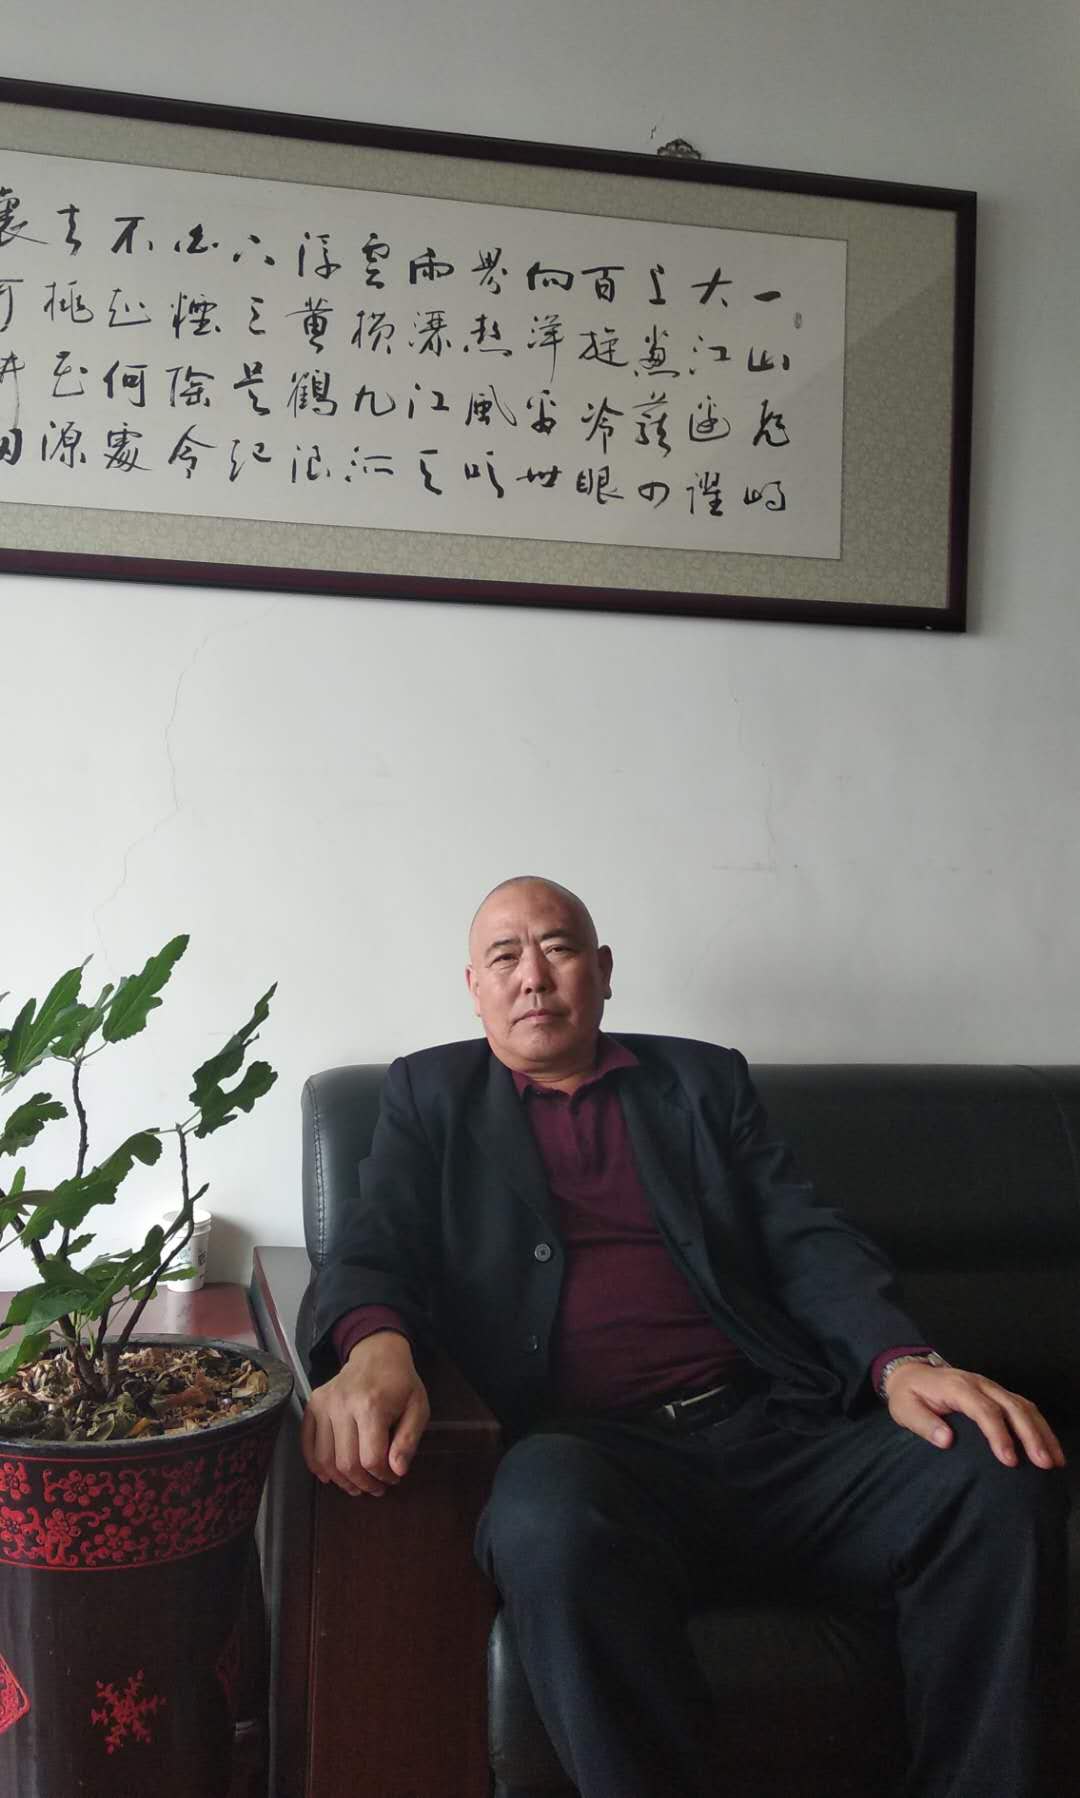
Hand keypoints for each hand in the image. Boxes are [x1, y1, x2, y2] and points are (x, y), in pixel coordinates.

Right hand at [300, 1330, 429, 1496]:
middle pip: (346, 1463)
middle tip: (376, 1488)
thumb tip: (397, 1471)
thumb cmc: (400, 1383)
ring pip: (325, 1459)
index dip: (382, 1477)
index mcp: (371, 1405)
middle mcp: (342, 1404)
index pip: (370, 1458)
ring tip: (357, 1485)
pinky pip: (308, 1444)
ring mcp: (324, 1404)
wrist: (376, 1353)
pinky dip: (317, 1465)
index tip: (392, 1479)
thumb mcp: (418, 1408)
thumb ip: (408, 1440)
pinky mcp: (313, 1404)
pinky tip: (330, 1475)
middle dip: (363, 1483)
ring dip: (341, 1480)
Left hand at [884, 1361, 1065, 1469]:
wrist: (911, 1372)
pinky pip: (1024, 1407)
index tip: (1009, 1460)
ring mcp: (991, 1387)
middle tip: (1043, 1463)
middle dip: (1030, 1435)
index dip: (999, 1434)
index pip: (984, 1410)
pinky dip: (1039, 1425)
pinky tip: (1049, 1446)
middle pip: (1012, 1407)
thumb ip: (923, 1424)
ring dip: (1041, 1431)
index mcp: (957, 1387)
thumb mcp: (905, 1409)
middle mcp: (980, 1384)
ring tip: (1055, 1460)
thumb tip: (946, 1440)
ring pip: (1024, 1406)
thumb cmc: (909, 1395)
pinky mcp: (998, 1394)